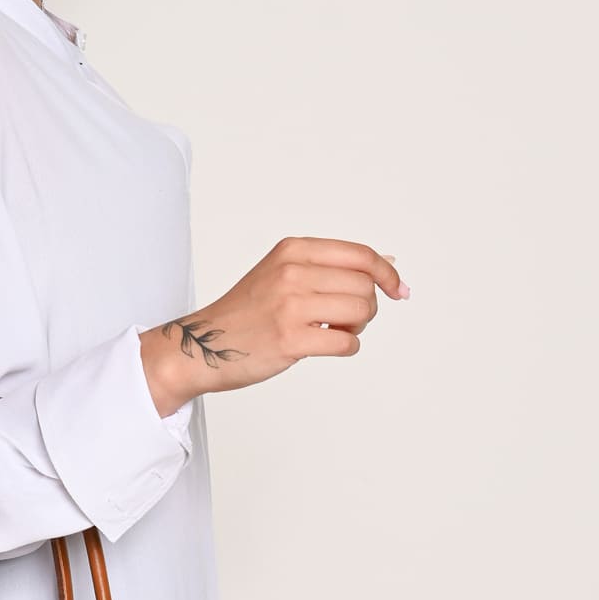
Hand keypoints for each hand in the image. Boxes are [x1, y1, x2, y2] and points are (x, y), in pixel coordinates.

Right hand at [141, 238, 407, 409]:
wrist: (200, 345)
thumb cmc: (244, 313)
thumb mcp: (281, 273)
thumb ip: (329, 267)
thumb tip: (387, 264)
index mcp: (292, 251)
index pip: (360, 255)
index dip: (387, 274)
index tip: (398, 290)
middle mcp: (291, 273)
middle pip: (365, 286)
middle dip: (366, 307)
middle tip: (344, 320)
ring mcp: (290, 306)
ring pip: (361, 312)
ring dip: (356, 327)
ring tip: (333, 332)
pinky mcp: (290, 340)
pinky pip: (346, 343)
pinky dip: (346, 348)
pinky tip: (326, 347)